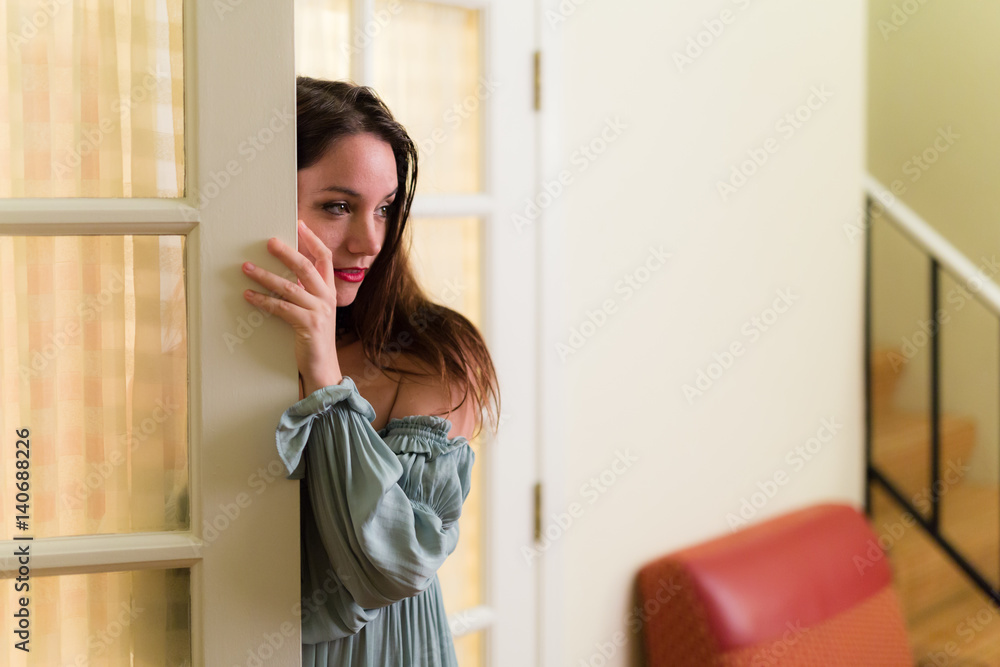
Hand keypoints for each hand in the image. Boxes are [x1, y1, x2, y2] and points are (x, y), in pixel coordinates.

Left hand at [242, 220, 343, 395]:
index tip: (299, 224)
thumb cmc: (314, 338)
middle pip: (306, 267)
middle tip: (268, 242)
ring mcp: (319, 312)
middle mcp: (326, 298)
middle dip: (286, 252)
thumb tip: (283, 274)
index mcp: (329, 291)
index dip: (313, 240)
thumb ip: (304, 292)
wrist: (323, 368)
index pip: (324, 258)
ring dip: (265, 276)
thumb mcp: (314, 311)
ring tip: (246, 267)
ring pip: (289, 287)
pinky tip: (249, 295)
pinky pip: (281, 308)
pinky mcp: (308, 325)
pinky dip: (263, 301)